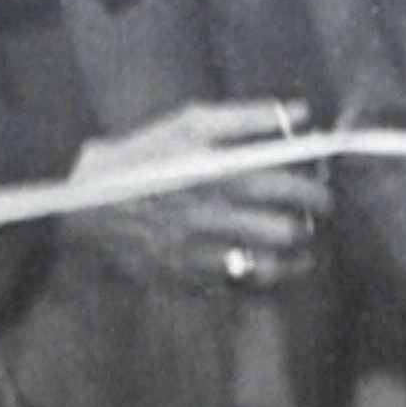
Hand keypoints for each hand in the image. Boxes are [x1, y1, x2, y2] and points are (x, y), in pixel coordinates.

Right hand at [61, 102, 331, 294]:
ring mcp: (202, 254)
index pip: (291, 188)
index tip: (322, 191)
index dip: (317, 191)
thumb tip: (302, 114)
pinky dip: (263, 283)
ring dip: (294, 260)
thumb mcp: (190, 123)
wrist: (83, 204)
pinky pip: (241, 292)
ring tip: (300, 249)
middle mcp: (216, 217)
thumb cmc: (144, 157)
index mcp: (221, 174)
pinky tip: (269, 269)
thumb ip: (250, 117)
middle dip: (308, 226)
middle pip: (287, 232)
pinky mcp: (189, 281)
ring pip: (271, 269)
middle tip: (311, 219)